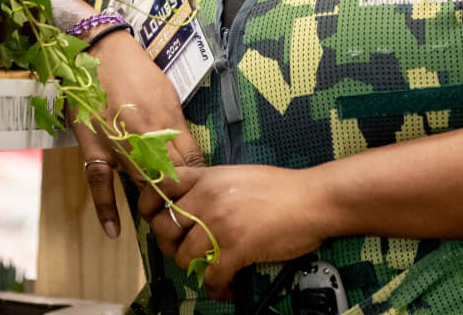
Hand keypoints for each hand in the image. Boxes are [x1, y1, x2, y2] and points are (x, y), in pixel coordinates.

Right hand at [70, 29, 205, 238]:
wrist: (100, 53)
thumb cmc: (137, 70)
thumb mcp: (168, 93)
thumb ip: (176, 125)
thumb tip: (187, 153)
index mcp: (168, 119)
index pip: (190, 160)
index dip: (199, 181)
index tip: (207, 196)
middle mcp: (146, 135)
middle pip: (169, 175)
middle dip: (181, 196)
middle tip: (190, 217)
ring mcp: (119, 143)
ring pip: (141, 181)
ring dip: (153, 200)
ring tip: (165, 223)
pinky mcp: (94, 148)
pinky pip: (100, 183)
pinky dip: (107, 208)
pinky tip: (115, 231)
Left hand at [137, 164, 332, 300]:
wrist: (312, 200)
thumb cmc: (280, 188)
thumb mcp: (238, 176)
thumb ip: (212, 186)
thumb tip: (192, 206)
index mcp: (208, 177)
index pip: (161, 187)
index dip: (150, 205)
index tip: (157, 219)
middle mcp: (208, 198)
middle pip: (164, 226)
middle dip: (170, 244)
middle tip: (185, 251)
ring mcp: (220, 223)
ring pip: (183, 256)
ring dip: (193, 268)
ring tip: (210, 270)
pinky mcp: (235, 248)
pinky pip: (210, 277)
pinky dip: (215, 288)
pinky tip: (226, 287)